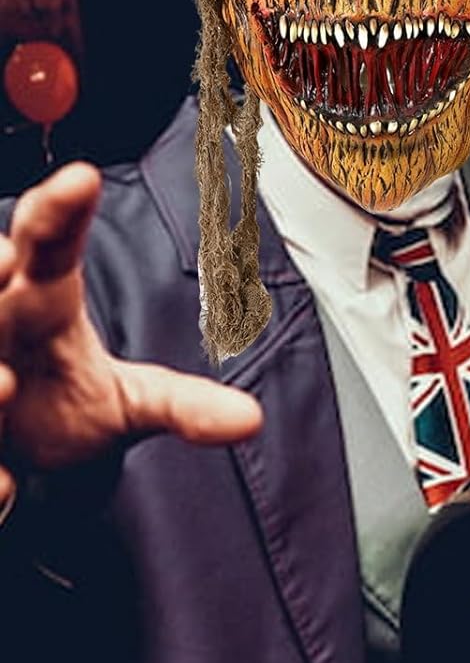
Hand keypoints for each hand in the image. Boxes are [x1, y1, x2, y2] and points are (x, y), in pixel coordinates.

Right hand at [0, 163, 262, 518]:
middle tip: (5, 263)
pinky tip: (4, 485)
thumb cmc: (59, 408)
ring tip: (3, 384)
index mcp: (38, 303)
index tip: (84, 177)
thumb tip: (251, 419)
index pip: (49, 244)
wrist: (14, 464)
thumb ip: (183, 405)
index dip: (59, 211)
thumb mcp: (129, 405)